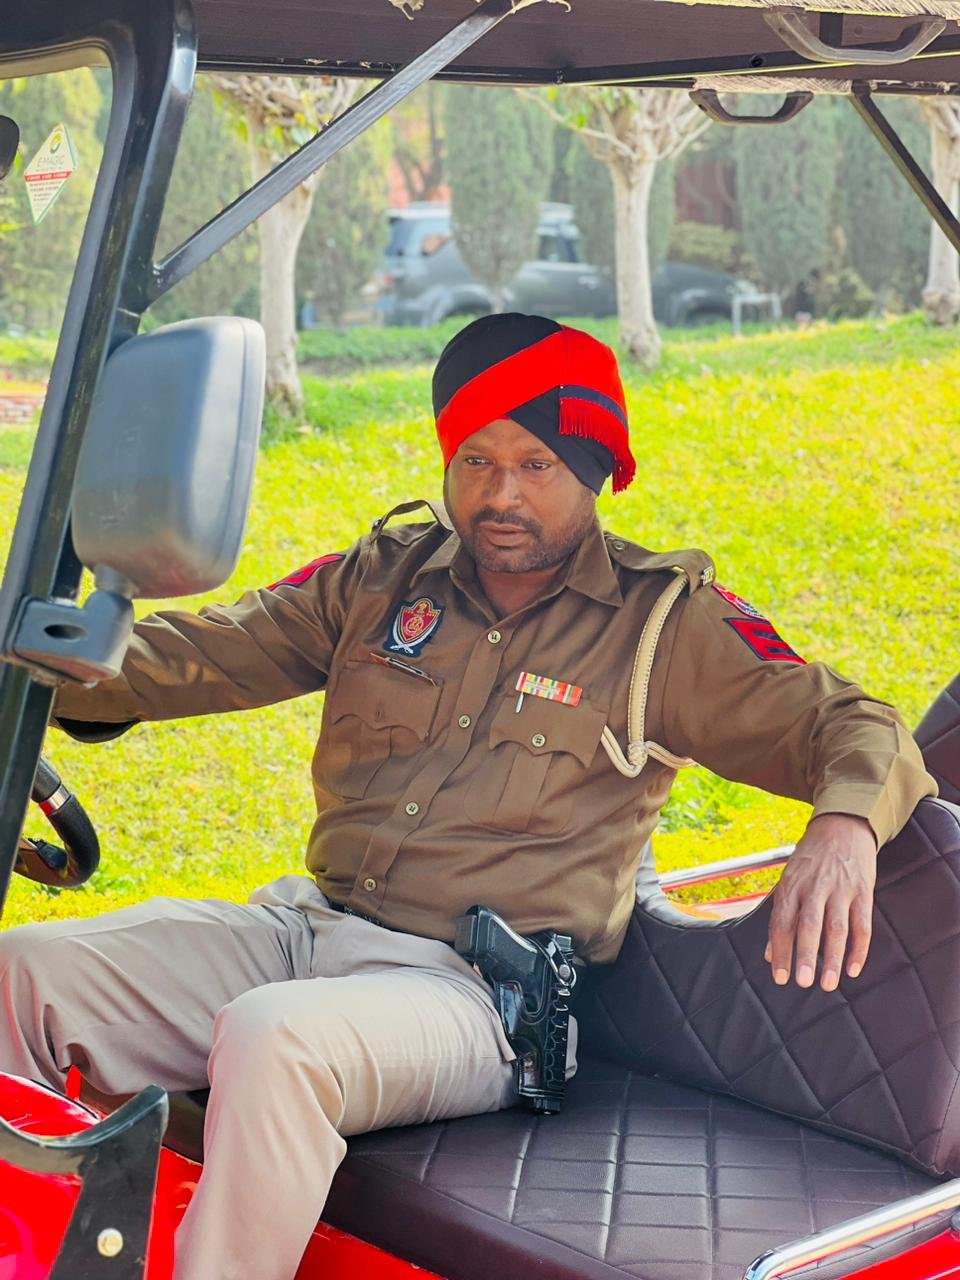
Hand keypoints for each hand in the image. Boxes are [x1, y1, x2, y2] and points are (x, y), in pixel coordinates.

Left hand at [765, 813, 877, 991]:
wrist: (842, 826)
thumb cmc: (810, 859)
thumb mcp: (789, 880)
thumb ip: (781, 917)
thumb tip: (770, 954)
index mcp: (791, 886)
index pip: (782, 922)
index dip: (780, 951)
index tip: (780, 977)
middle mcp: (814, 887)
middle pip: (809, 925)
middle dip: (805, 955)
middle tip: (803, 983)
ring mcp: (840, 889)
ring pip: (837, 928)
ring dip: (833, 958)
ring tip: (829, 984)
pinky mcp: (863, 891)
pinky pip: (862, 924)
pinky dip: (859, 949)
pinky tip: (853, 969)